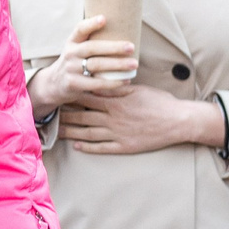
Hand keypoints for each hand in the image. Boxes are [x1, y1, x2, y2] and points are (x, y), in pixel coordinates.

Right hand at [28, 16, 136, 114]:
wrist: (53, 84)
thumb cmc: (74, 63)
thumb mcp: (76, 49)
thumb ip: (91, 42)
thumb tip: (122, 29)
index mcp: (72, 42)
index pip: (79, 29)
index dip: (91, 24)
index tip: (104, 18)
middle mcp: (70, 54)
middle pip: (92, 48)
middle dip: (113, 47)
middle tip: (131, 47)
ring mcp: (70, 69)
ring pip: (96, 65)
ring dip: (117, 64)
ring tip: (134, 64)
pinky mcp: (73, 84)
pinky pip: (96, 83)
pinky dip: (112, 83)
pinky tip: (125, 80)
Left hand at [62, 86, 224, 156]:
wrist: (179, 121)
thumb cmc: (160, 102)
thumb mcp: (137, 89)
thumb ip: (117, 86)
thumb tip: (101, 80)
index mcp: (115, 101)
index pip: (86, 97)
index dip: (71, 96)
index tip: (59, 94)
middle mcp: (112, 118)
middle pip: (82, 116)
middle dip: (65, 114)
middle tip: (50, 113)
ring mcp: (117, 133)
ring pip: (87, 133)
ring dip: (70, 132)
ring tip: (57, 130)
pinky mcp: (124, 146)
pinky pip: (101, 148)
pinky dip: (87, 147)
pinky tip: (77, 146)